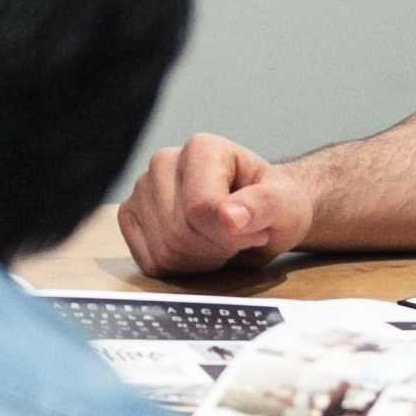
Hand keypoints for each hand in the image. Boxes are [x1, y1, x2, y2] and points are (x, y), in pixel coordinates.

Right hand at [119, 133, 314, 275]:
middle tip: (240, 237)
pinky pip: (151, 262)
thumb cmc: (273, 204)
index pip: (200, 208)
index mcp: (201, 149)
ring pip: (165, 251)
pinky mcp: (130, 218)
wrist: (258, 214)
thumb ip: (264, 206)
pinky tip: (198, 248)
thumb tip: (230, 218)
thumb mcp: (286, 204)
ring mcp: (141, 190)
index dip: (231, 233)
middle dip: (217, 249)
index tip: (256, 228)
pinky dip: (179, 267)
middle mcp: (163, 162)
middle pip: (180, 233)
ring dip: (200, 260)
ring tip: (220, 240)